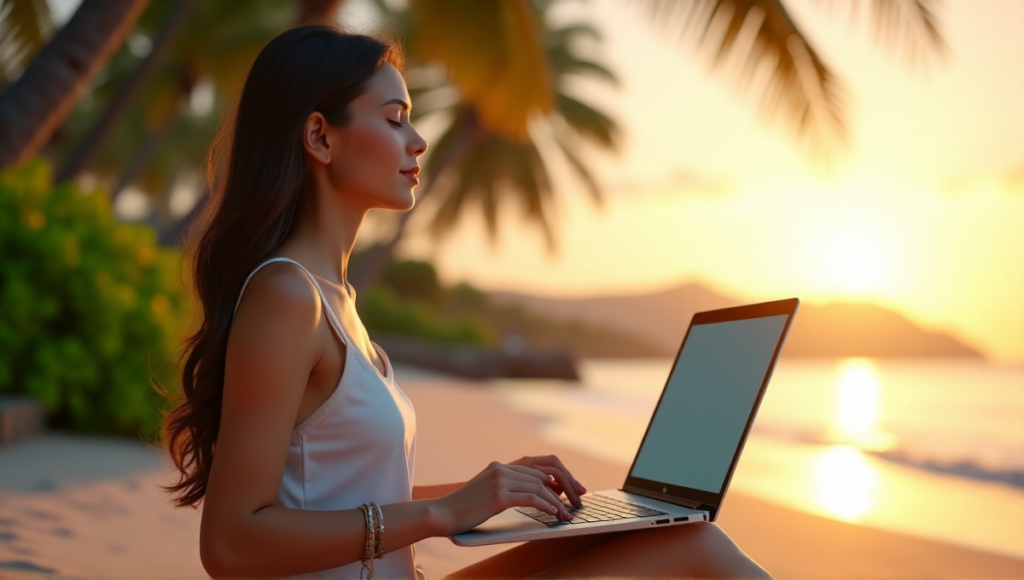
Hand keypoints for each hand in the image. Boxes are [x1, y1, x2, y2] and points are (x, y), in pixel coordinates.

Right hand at [430, 459, 580, 535]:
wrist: (441, 514)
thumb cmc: (463, 509)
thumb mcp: (486, 492)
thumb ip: (506, 487)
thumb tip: (534, 493)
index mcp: (500, 466)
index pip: (537, 466)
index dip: (558, 476)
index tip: (571, 489)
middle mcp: (501, 468)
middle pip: (543, 474)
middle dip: (564, 487)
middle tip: (577, 501)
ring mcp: (500, 480)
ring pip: (540, 487)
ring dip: (558, 502)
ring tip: (568, 514)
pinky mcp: (498, 495)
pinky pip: (531, 498)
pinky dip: (547, 506)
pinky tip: (555, 514)